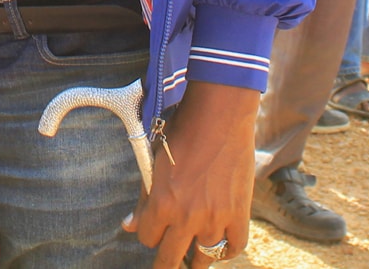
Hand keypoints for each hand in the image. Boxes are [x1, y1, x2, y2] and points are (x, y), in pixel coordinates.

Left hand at [127, 81, 254, 268]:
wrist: (219, 114)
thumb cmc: (182, 131)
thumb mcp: (154, 162)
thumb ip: (143, 198)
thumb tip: (129, 226)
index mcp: (161, 203)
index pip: (147, 238)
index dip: (148, 233)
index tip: (153, 228)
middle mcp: (187, 216)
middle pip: (170, 258)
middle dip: (166, 262)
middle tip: (168, 262)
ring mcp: (215, 218)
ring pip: (203, 258)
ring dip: (196, 258)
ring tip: (193, 255)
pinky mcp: (239, 213)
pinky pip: (233, 247)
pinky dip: (226, 250)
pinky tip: (218, 244)